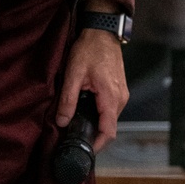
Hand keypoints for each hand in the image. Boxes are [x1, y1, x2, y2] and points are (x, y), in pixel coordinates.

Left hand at [55, 29, 128, 153]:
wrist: (102, 30)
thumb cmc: (89, 48)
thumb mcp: (73, 74)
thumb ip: (67, 100)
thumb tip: (62, 121)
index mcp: (111, 97)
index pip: (108, 131)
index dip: (97, 145)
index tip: (84, 152)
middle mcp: (120, 99)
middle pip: (109, 128)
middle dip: (94, 138)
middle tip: (75, 142)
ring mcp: (122, 95)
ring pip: (110, 120)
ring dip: (97, 126)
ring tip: (78, 129)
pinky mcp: (119, 91)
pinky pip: (111, 110)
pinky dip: (100, 116)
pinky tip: (86, 114)